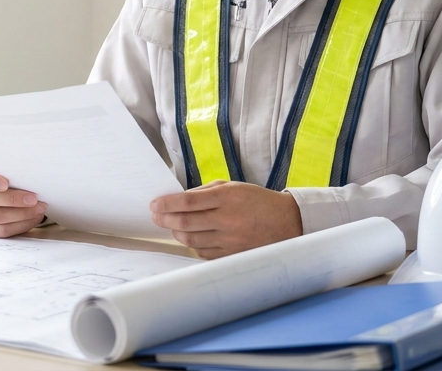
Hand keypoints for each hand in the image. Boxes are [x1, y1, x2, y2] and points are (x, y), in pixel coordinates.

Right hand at [0, 163, 46, 237]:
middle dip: (13, 199)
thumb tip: (31, 172)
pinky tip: (33, 218)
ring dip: (21, 213)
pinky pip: (2, 230)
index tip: (5, 184)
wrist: (12, 192)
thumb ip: (13, 169)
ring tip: (39, 209)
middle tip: (33, 198)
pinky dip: (21, 225)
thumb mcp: (9, 169)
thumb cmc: (11, 177)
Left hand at [149, 180, 301, 258]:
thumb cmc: (258, 201)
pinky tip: (191, 237)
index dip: (167, 204)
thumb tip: (178, 200)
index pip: (188, 202)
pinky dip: (192, 245)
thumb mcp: (233, 187)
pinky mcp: (232, 255)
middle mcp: (228, 220)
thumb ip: (205, 192)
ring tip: (172, 225)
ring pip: (191, 240)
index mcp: (228, 198)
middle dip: (165, 219)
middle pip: (186, 223)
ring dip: (177, 232)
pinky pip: (203, 252)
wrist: (287, 223)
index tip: (154, 205)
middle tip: (156, 216)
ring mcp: (230, 241)